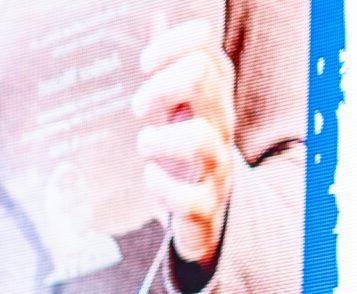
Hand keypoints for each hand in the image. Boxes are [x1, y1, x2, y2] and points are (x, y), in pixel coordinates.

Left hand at [133, 15, 238, 268]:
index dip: (175, 45)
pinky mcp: (205, 205)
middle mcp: (218, 122)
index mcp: (210, 94)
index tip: (146, 63)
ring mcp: (215, 164)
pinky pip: (190, 198)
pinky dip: (164, 186)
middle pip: (205, 80)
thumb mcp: (180, 103)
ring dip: (163, 138)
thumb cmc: (185, 148)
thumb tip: (157, 15)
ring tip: (145, 144)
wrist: (208, 211)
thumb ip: (169, 64)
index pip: (205, 48)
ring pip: (201, 139)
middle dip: (165, 84)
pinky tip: (150, 176)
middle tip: (138, 106)